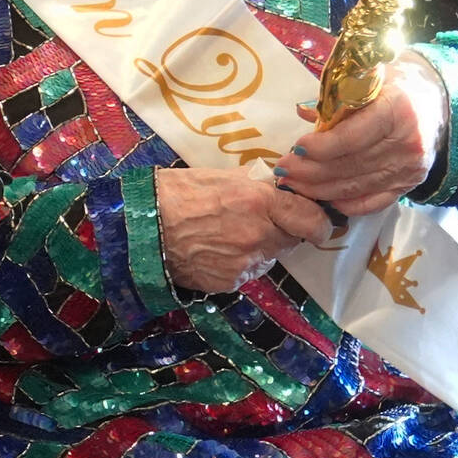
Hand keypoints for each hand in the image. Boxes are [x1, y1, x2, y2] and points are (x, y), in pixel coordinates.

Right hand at [156, 166, 332, 292]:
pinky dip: (238, 261)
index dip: (317, 220)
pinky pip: (247, 270)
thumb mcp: (219, 175)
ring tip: (226, 234)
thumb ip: (255, 183)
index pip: (313, 219)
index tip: (314, 219)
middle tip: (257, 219)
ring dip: (259, 246)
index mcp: (259, 202)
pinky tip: (213, 249)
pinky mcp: (230, 281)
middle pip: (293, 238)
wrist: (140, 226)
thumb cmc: (175, 192)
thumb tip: (278, 185)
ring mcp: (245, 263)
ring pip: (270, 256)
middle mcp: (259, 236)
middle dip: (282, 229)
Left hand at [278, 53, 447, 216]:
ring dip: (319, 189)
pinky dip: (345, 203)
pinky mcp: (408, 185)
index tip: (295, 148)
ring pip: (356, 186)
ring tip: (292, 183)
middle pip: (350, 165)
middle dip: (311, 171)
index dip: (322, 146)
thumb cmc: (392, 85)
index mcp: (397, 110)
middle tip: (282, 170)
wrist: (436, 101)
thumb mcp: (366, 79)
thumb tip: (302, 112)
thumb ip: (336, 97)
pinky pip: (372, 202)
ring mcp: (410, 169)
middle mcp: (408, 144)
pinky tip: (321, 198)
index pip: (353, 136)